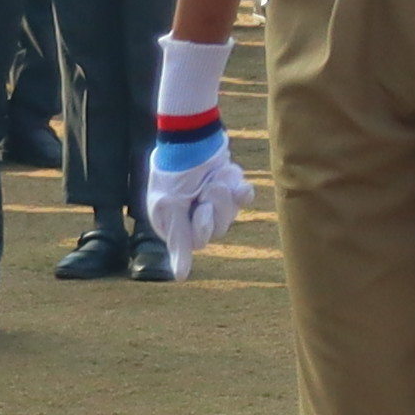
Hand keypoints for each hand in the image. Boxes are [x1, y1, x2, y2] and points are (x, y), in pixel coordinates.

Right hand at [144, 123, 250, 277]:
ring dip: (226, 192)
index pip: (198, 241)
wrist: (190, 135)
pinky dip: (239, 185)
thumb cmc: (173, 172)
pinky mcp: (229, 186)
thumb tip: (181, 278)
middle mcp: (194, 215)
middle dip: (217, 207)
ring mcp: (213, 200)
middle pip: (218, 228)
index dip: (203, 226)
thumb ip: (179, 243)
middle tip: (209, 188)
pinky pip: (243, 196)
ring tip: (216, 176)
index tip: (201, 209)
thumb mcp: (170, 208)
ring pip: (232, 212)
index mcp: (175, 223)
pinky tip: (229, 173)